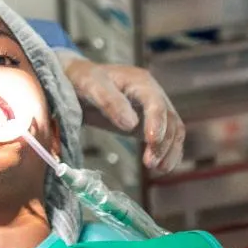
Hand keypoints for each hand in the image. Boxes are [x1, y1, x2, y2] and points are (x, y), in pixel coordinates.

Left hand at [58, 52, 185, 172]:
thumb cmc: (82, 79)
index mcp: (140, 81)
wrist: (74, 82)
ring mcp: (152, 110)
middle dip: (163, 142)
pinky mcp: (147, 124)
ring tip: (157, 168)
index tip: (151, 141)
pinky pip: (165, 138)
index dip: (157, 122)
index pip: (156, 103)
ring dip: (168, 150)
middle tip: (150, 163)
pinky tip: (161, 167)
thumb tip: (131, 124)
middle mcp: (152, 94)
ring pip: (172, 130)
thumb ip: (110, 102)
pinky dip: (167, 153)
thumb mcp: (91, 85)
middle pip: (169, 119)